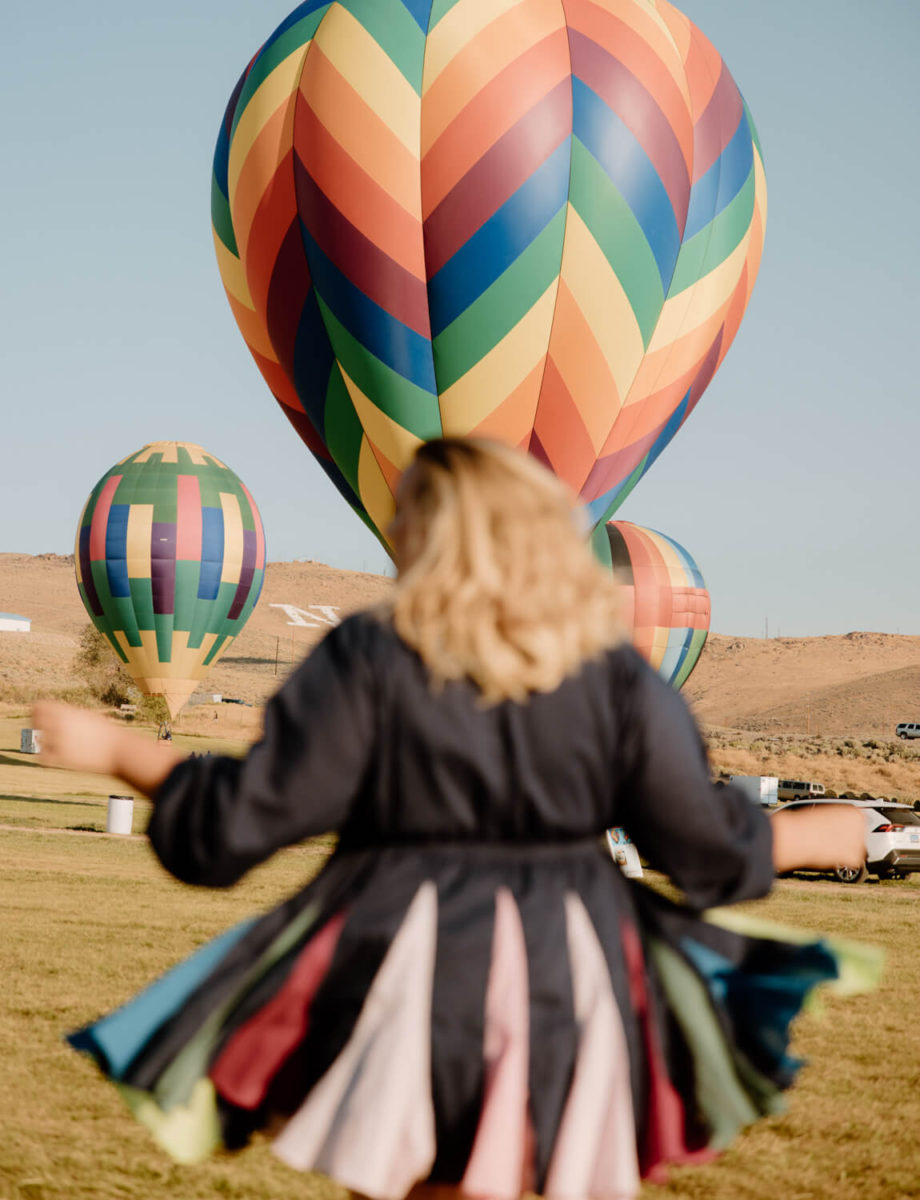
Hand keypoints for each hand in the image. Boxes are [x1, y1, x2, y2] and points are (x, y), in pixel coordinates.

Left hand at [32, 700, 186, 795]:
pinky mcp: (63, 758)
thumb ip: (69, 715)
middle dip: (36, 728)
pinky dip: (46, 758)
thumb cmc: (106, 734)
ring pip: (37, 741)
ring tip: (53, 747)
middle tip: (43, 734)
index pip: (39, 706)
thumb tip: (54, 712)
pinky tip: (56, 758)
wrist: (120, 750)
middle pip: (34, 721)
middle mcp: (62, 724)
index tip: (42, 720)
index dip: (37, 712)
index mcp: (68, 712)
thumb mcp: (88, 718)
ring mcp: (61, 741)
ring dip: (42, 744)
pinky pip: (43, 758)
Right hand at [771, 804, 865, 873]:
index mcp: (854, 812)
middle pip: (859, 836)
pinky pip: (852, 861)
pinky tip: (830, 854)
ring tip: (827, 846)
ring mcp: (859, 842)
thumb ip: (839, 818)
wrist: (798, 836)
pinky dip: (842, 861)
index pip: (859, 822)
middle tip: (831, 840)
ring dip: (844, 850)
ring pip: (856, 850)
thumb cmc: (806, 823)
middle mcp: (861, 826)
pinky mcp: (855, 858)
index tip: (836, 830)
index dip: (846, 828)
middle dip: (847, 839)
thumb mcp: (826, 813)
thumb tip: (841, 825)